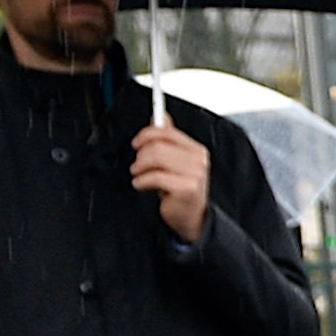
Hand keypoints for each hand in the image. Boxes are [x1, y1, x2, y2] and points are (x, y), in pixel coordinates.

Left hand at [129, 123, 211, 244]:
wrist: (192, 218)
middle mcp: (198, 160)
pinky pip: (154, 177)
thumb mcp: (175, 162)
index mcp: (196, 150)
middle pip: (158, 145)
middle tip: (138, 166)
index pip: (167, 132)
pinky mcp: (186, 188)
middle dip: (141, 155)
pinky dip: (141, 181)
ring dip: (140, 168)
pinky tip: (143, 185)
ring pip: (155, 158)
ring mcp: (194, 174)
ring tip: (140, 175)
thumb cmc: (181, 190)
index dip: (146, 134)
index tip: (137, 143)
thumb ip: (168, 138)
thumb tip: (161, 116)